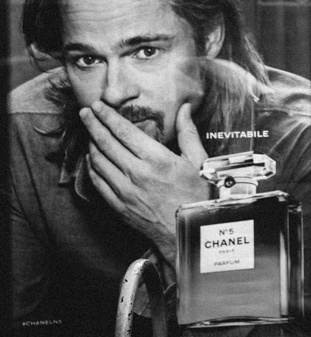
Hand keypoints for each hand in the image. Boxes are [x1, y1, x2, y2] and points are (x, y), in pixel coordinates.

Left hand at [83, 100, 210, 264]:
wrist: (187, 231)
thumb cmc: (198, 196)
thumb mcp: (199, 161)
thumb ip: (188, 133)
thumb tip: (185, 109)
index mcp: (157, 159)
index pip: (123, 131)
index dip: (107, 116)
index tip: (98, 105)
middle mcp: (136, 173)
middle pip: (106, 143)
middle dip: (93, 124)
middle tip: (85, 112)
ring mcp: (124, 190)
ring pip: (98, 161)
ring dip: (91, 144)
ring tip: (90, 133)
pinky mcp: (118, 205)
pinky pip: (97, 181)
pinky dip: (92, 167)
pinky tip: (93, 159)